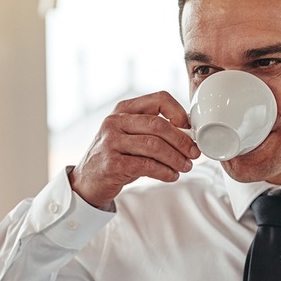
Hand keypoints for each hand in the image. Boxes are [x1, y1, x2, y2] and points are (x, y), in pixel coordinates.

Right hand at [69, 90, 199, 208]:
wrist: (86, 182)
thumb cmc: (115, 158)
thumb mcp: (130, 137)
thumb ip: (152, 131)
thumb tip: (188, 136)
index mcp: (123, 110)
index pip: (159, 99)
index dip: (179, 112)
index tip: (190, 129)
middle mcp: (115, 122)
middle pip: (159, 125)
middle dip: (182, 141)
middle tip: (194, 153)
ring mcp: (111, 142)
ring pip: (154, 146)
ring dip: (175, 158)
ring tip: (185, 167)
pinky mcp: (111, 163)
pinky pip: (146, 165)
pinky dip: (164, 171)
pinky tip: (171, 175)